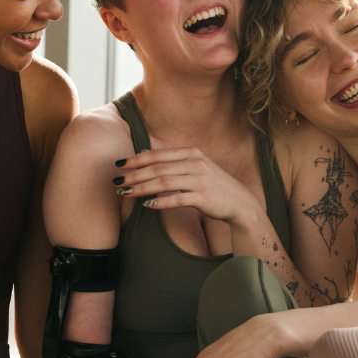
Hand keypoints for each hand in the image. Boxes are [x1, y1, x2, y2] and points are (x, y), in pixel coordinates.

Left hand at [114, 147, 262, 226]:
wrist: (240, 203)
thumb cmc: (213, 185)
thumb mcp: (196, 166)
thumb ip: (172, 161)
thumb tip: (143, 154)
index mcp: (192, 153)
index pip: (158, 154)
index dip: (136, 160)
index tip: (119, 166)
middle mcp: (196, 163)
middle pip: (158, 168)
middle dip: (134, 175)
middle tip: (117, 182)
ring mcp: (201, 180)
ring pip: (164, 183)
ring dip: (142, 188)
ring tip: (126, 194)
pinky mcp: (204, 198)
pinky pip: (178, 199)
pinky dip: (161, 202)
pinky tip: (147, 205)